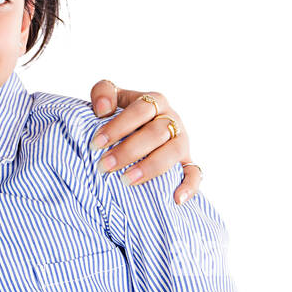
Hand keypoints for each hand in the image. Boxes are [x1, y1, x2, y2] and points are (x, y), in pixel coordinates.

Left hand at [87, 80, 201, 203]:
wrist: (138, 130)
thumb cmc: (121, 114)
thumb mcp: (111, 97)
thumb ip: (103, 92)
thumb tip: (102, 109)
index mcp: (154, 102)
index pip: (140, 110)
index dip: (118, 126)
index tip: (96, 143)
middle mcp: (171, 120)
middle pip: (156, 133)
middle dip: (128, 151)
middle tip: (104, 166)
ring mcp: (182, 142)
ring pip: (173, 153)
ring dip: (150, 168)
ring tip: (126, 181)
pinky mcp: (187, 162)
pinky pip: (194, 174)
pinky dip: (189, 186)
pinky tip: (176, 199)